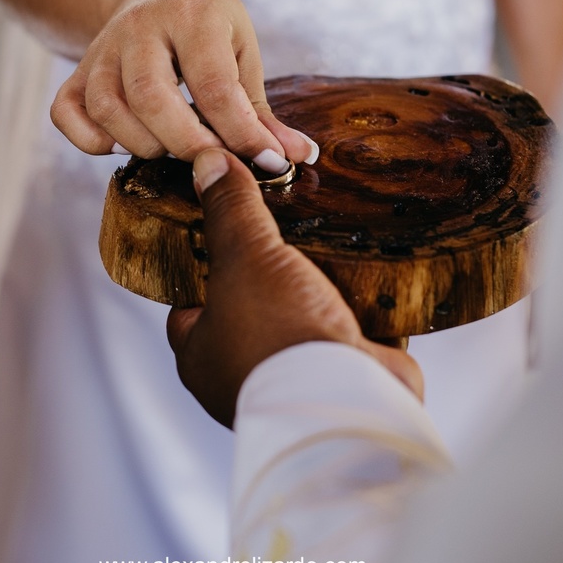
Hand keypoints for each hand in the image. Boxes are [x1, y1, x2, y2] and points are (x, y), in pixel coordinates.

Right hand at [50, 0, 318, 169]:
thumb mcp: (242, 51)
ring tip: (173, 148)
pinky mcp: (77, 71)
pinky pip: (66, 114)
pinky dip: (91, 140)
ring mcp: (102, 49)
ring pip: (108, 109)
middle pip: (153, 98)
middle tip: (214, 161)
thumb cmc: (207, 25)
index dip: (242, 134)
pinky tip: (124, 144)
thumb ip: (261, 110)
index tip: (267, 162)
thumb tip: (296, 157)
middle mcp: (140, 27)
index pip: (214, 86)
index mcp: (193, 14)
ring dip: (144, 144)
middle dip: (189, 145)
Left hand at [166, 149, 423, 427]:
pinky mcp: (349, 378)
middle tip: (288, 229)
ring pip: (302, 322)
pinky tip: (374, 272)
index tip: (224, 230)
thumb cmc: (278, 337)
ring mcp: (298, 379)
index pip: (188, 302)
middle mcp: (243, 373)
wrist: (350, 399)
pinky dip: (362, 310)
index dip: (203, 266)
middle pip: (250, 309)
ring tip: (333, 240)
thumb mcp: (246, 257)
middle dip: (270, 275)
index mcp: (201, 354)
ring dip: (319, 292)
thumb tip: (207, 163)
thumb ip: (229, 210)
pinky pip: (351, 335)